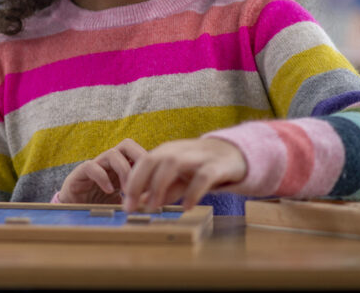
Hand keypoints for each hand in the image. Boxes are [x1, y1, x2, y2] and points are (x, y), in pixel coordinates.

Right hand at [57, 138, 147, 203]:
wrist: (74, 211)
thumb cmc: (101, 205)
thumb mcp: (124, 202)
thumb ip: (138, 199)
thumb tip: (159, 202)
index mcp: (121, 166)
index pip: (137, 153)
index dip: (148, 163)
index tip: (156, 182)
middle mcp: (109, 162)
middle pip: (127, 145)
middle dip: (139, 158)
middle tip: (145, 179)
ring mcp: (94, 165)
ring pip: (111, 154)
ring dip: (123, 171)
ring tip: (127, 191)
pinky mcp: (79, 173)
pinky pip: (91, 167)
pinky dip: (102, 177)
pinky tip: (109, 191)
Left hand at [123, 137, 246, 212]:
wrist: (234, 154)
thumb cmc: (200, 166)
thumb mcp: (178, 178)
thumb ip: (162, 189)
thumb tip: (141, 202)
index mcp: (167, 151)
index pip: (143, 162)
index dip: (132, 182)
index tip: (126, 204)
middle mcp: (179, 151)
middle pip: (152, 159)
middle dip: (138, 182)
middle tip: (133, 207)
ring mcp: (198, 157)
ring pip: (172, 163)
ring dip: (159, 185)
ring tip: (154, 207)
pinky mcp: (217, 166)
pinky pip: (202, 177)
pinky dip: (192, 192)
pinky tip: (186, 207)